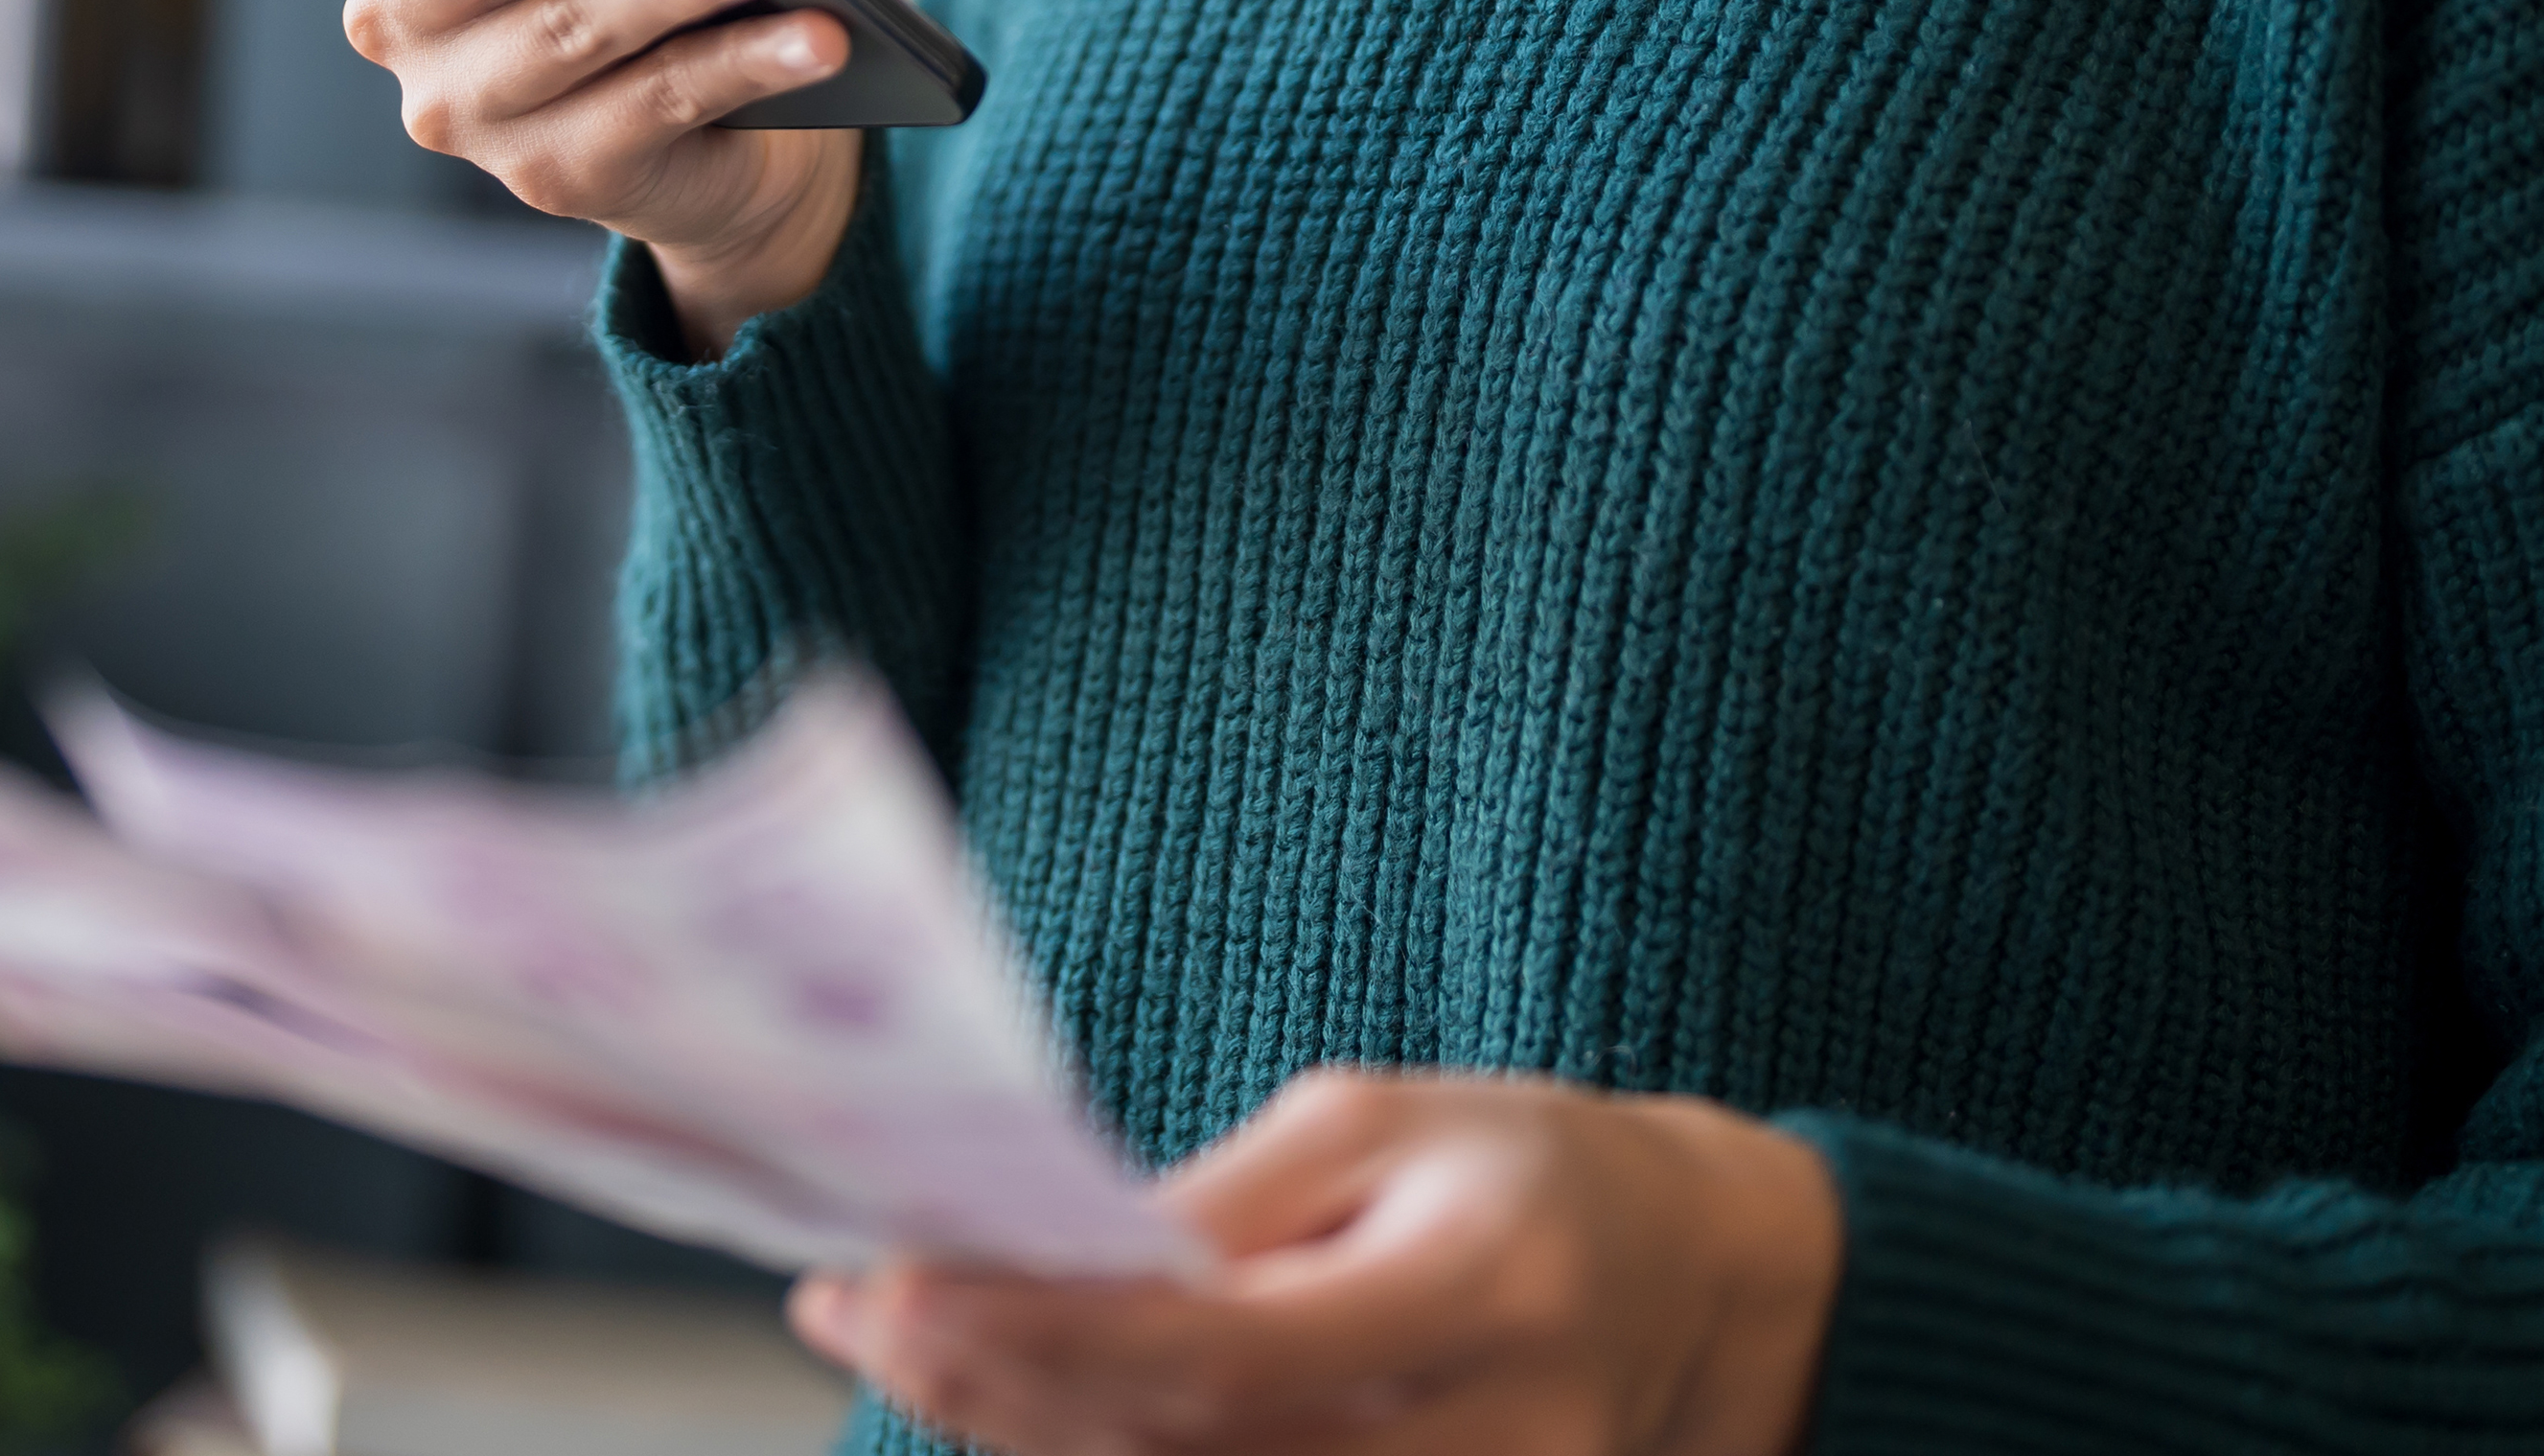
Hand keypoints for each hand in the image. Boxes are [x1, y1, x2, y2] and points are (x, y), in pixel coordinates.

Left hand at [788, 1070, 1838, 1455]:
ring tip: (900, 1342)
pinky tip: (1009, 1404)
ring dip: (1023, 1432)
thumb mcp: (1378, 1122)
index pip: (1220, 1350)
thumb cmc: (1516, 1169)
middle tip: (856, 1308)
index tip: (894, 1283)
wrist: (1688, 1283)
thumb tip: (1042, 1256)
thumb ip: (1224, 1209)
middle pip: (1185, 1454)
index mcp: (1478, 1289)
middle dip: (992, 1386)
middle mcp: (1482, 1444)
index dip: (1041, 1335)